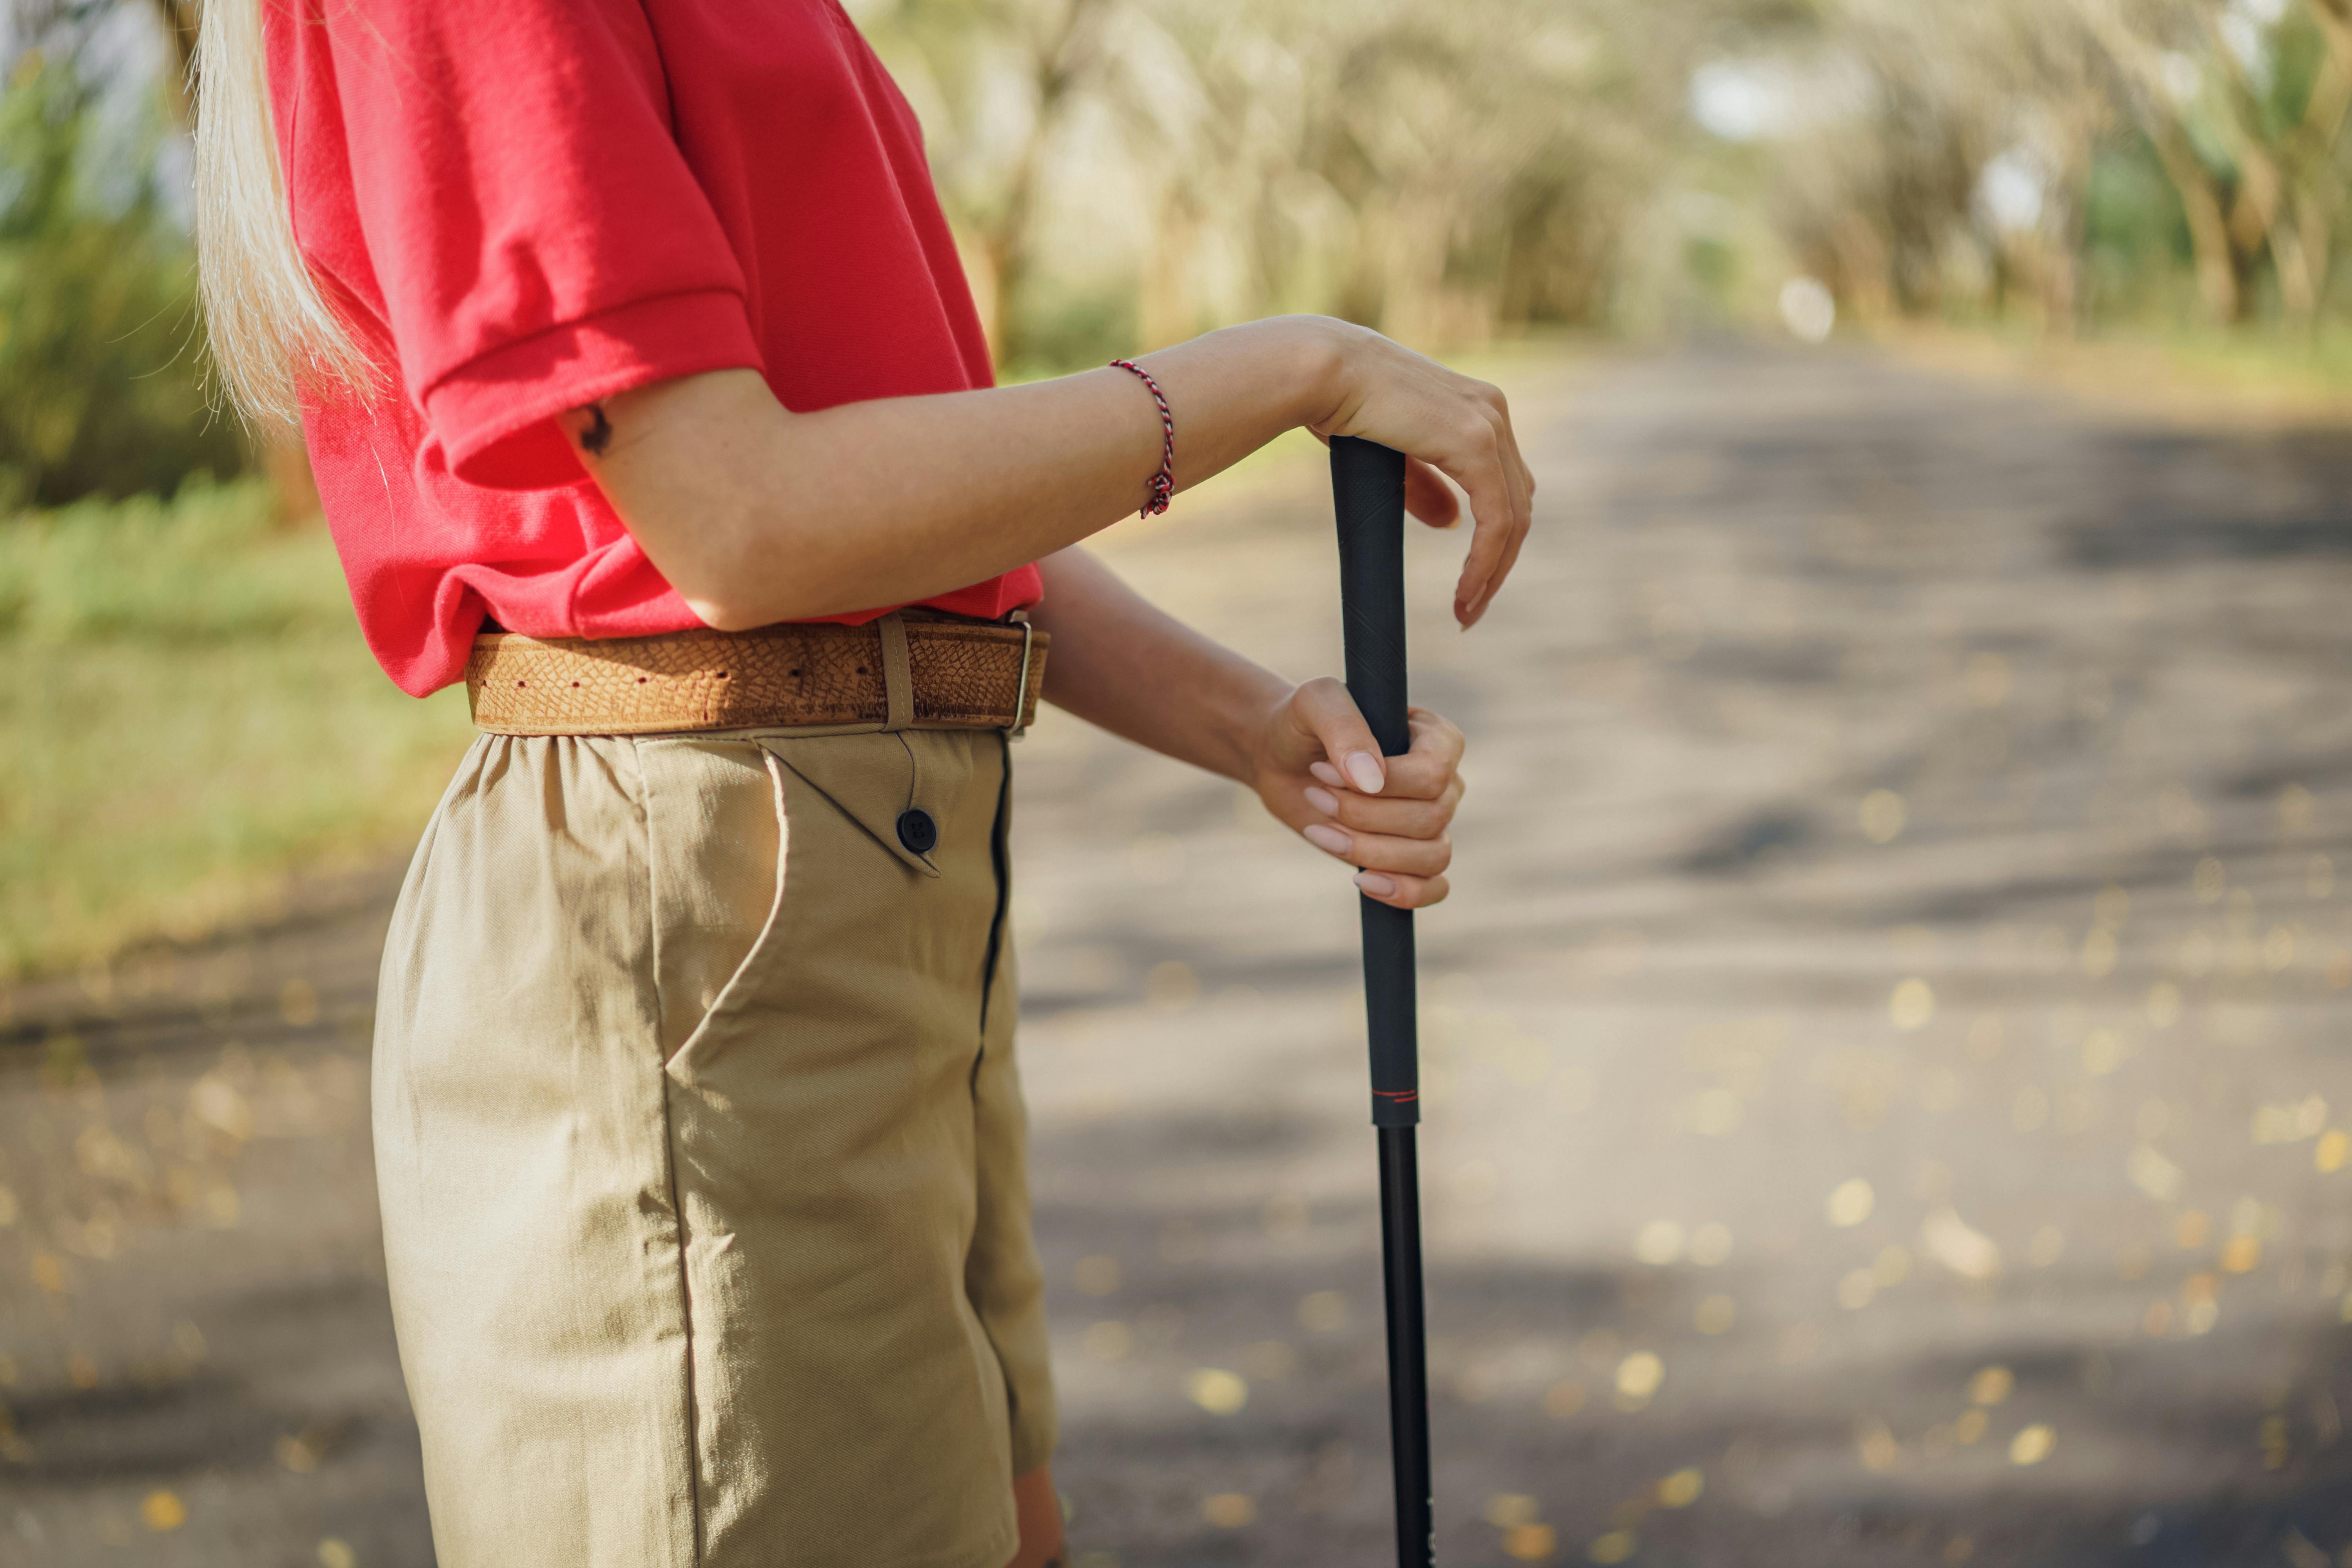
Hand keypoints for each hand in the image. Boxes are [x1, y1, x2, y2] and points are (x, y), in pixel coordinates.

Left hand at [1250, 678, 1465, 908]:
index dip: (1385, 783)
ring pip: (1432, 856)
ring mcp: (1431, 822)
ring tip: (1321, 829)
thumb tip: (1372, 781)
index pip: (1434, 774)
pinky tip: (1360, 879)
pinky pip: (1434, 887)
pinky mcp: (1410, 856)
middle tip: (1316, 794)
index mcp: (1435, 738)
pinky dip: (1402, 892)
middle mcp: (1444, 782)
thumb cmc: (1303, 723)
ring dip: (1369, 850)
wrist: (1280, 758)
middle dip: (1362, 816)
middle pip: (1430, 818)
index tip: (1325, 771)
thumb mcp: (1316, 704)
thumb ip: (1345, 728)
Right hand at [1303, 319, 1536, 627]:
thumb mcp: (1392, 455)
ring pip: (1513, 519)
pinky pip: (1495, 520)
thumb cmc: (1339, 403)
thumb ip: (1425, 484)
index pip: (1505, 486)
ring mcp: (1489, 425)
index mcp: (1476, 409)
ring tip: (1466, 612)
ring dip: (1493, 573)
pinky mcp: (1476, 443)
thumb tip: (1451, 522)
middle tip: (1469, 610)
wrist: (1320, 371)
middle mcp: (1492, 412)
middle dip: (1498, 564)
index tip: (1468, 585)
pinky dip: (1484, 562)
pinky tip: (1465, 592)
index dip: (1493, 541)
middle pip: (1518, 506)